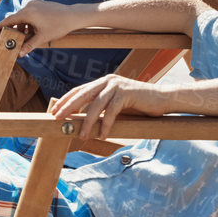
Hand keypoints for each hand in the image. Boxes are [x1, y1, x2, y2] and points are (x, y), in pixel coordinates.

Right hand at [6, 0, 89, 54]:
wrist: (73, 16)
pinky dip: (29, 21)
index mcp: (28, 13)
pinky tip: (34, 30)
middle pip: (16, 18)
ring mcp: (35, 4)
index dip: (0, 26)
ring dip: (23, 26)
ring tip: (28, 37)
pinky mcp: (40, 4)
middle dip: (14, 29)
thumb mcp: (43, 38)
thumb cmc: (59, 26)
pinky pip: (30, 13)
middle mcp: (29, 6)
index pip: (9, 20)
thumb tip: (20, 54)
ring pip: (24, 16)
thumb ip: (29, 45)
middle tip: (11, 38)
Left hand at [49, 75, 165, 141]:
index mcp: (103, 82)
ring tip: (81, 135)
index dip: (66, 100)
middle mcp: (108, 81)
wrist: (163, 99)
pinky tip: (102, 135)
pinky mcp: (126, 93)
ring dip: (87, 122)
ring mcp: (117, 86)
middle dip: (68, 108)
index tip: (54, 111)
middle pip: (82, 94)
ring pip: (96, 105)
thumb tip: (83, 121)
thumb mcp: (116, 106)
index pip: (79, 90)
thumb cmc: (139, 105)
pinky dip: (106, 125)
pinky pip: (111, 112)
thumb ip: (102, 108)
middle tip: (57, 119)